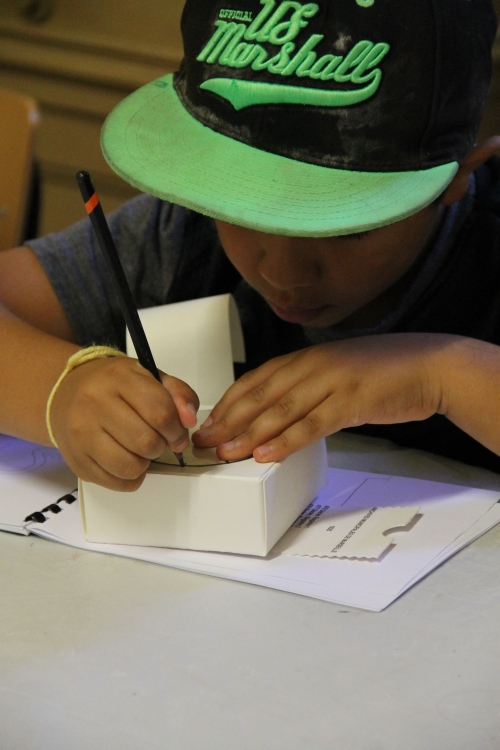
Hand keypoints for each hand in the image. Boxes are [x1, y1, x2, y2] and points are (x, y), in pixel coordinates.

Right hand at [50, 356, 198, 489]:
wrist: (65, 394)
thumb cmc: (114, 386)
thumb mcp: (149, 377)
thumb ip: (178, 394)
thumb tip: (189, 420)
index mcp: (118, 378)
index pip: (159, 411)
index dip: (177, 428)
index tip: (178, 433)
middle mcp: (94, 403)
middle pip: (146, 442)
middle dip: (162, 446)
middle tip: (159, 441)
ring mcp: (81, 433)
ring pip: (131, 466)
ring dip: (146, 463)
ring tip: (141, 450)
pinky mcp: (76, 460)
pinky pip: (116, 483)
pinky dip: (131, 477)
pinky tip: (128, 460)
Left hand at [193, 333, 448, 461]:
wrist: (428, 365)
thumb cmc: (383, 371)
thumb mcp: (336, 370)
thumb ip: (306, 385)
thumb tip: (277, 411)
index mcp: (306, 357)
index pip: (256, 379)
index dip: (229, 402)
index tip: (209, 422)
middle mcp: (312, 366)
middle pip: (260, 395)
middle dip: (228, 420)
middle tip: (204, 442)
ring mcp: (331, 382)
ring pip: (280, 410)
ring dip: (248, 433)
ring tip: (225, 452)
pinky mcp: (351, 402)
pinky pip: (312, 424)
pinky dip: (287, 440)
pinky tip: (266, 454)